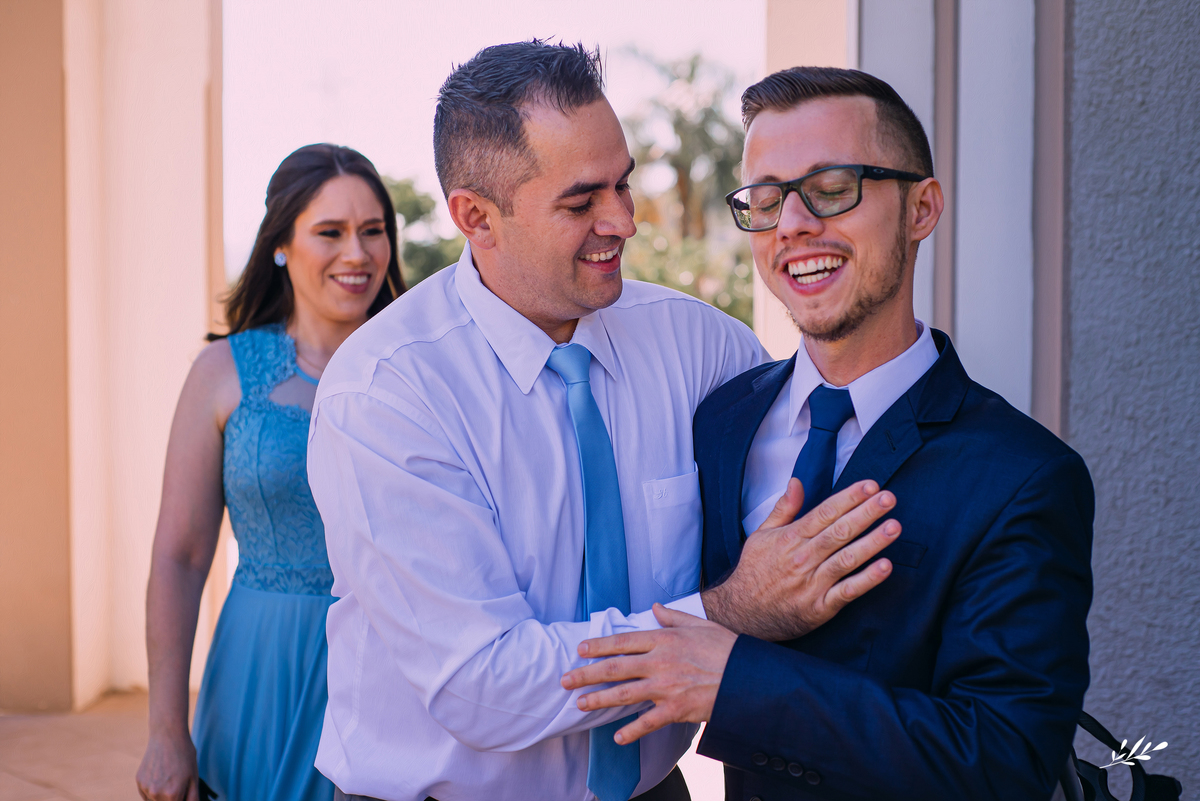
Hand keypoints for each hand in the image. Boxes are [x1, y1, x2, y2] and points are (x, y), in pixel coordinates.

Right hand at [137, 732, 198, 800]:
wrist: (167, 735)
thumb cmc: (184, 755)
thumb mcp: (194, 778)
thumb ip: (192, 798)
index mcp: (172, 795)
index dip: (181, 799)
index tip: (183, 791)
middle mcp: (156, 794)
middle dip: (173, 798)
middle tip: (178, 782)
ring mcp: (145, 788)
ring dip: (162, 796)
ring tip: (170, 777)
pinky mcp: (139, 782)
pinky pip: (147, 794)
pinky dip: (154, 790)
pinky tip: (161, 775)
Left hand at [562, 604, 735, 744]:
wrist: (747, 676)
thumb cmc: (725, 647)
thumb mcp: (699, 624)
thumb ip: (673, 617)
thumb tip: (654, 608)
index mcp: (664, 639)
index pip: (623, 641)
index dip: (599, 645)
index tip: (580, 649)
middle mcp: (660, 662)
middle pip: (615, 667)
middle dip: (586, 674)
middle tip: (565, 679)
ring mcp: (666, 687)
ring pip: (624, 694)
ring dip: (598, 699)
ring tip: (579, 703)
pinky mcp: (676, 709)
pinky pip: (648, 722)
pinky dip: (632, 731)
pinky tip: (617, 737)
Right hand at [702, 478, 898, 640]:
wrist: (741, 614)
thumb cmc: (754, 572)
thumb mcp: (761, 535)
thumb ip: (783, 509)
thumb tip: (797, 482)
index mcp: (790, 538)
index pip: (825, 512)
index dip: (849, 497)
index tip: (871, 485)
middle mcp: (803, 558)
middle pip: (839, 531)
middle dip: (866, 513)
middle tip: (889, 498)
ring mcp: (812, 584)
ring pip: (847, 559)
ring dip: (873, 542)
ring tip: (895, 526)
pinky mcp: (820, 608)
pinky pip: (847, 591)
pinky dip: (867, 580)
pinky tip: (886, 567)